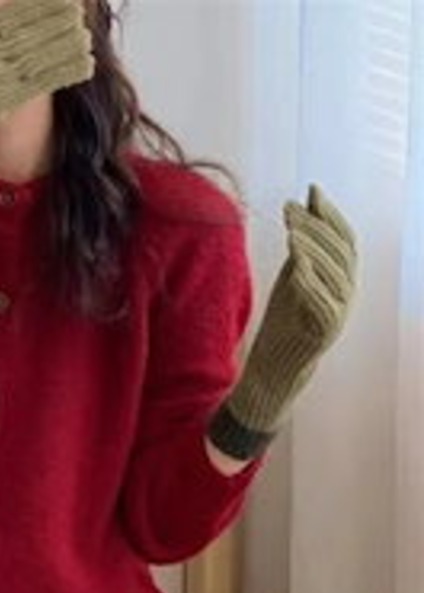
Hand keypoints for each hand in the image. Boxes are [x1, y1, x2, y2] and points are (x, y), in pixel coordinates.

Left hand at [208, 183, 358, 459]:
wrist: (272, 373)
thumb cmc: (281, 325)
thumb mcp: (292, 279)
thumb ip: (301, 248)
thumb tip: (301, 203)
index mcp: (342, 279)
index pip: (344, 239)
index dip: (330, 213)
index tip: (310, 191)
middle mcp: (348, 295)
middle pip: (340, 252)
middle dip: (315, 226)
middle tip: (290, 209)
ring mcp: (340, 315)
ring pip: (335, 274)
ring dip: (312, 248)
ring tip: (290, 229)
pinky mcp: (326, 334)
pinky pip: (324, 303)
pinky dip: (312, 282)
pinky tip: (296, 264)